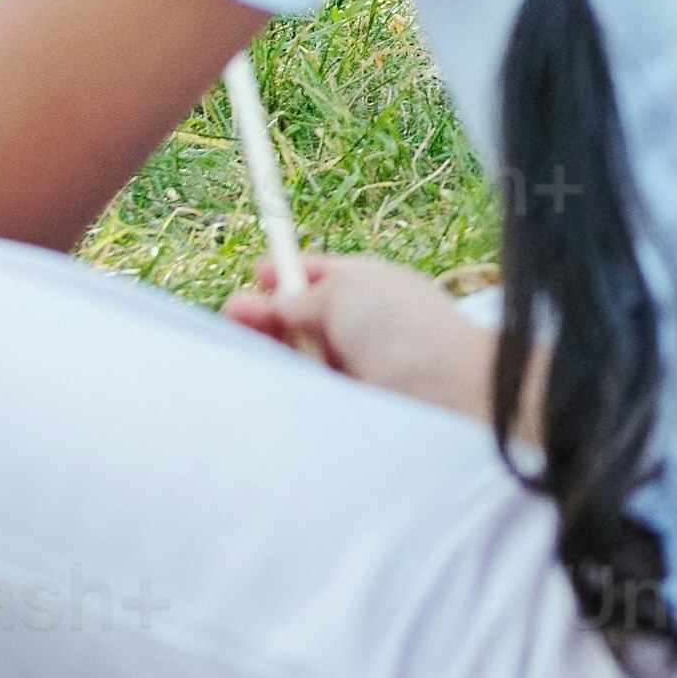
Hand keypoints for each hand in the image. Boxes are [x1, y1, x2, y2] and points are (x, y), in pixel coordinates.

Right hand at [230, 248, 508, 419]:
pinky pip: (303, 388)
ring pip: (299, 355)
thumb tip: (281, 303)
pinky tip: (259, 367)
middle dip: (266, 313)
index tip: (258, 272)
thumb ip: (307, 294)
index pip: (324, 278)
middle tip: (235, 310)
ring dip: (267, 344)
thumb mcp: (349, 289)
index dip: (290, 274)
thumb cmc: (401, 327)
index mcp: (371, 289)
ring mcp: (353, 367)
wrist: (441, 389)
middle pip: (303, 320)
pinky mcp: (343, 405)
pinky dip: (281, 377)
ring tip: (239, 330)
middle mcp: (362, 328)